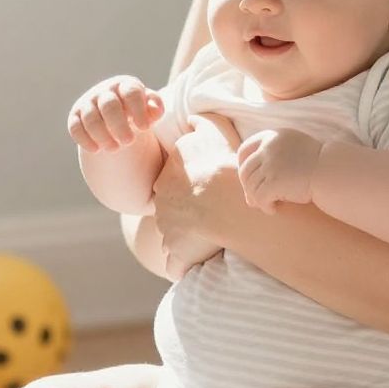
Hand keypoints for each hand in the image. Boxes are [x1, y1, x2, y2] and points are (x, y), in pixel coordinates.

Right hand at [68, 76, 163, 151]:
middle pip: (109, 105)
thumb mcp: (149, 108)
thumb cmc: (137, 111)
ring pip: (91, 117)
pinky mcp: (75, 116)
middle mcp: (105, 91)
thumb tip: (156, 110)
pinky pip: (75, 127)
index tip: (145, 129)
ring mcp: (88, 102)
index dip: (138, 110)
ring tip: (114, 149)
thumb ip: (155, 107)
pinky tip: (96, 150)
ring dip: (102, 135)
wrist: (116, 116)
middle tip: (129, 142)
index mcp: (125, 85)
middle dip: (119, 125)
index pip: (131, 93)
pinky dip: (84, 139)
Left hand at [150, 112, 241, 277]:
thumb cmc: (222, 164)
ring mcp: (168, 231)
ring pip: (171, 237)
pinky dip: (180, 267)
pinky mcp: (178, 254)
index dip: (188, 188)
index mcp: (166, 179)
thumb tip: (191, 120)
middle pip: (168, 211)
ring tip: (204, 239)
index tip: (204, 191)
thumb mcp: (213, 130)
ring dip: (182, 240)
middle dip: (181, 214)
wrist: (227, 199)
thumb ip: (201, 123)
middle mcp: (161, 205)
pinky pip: (175, 266)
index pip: (171, 185)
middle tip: (207, 215)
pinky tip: (190, 267)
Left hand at [237, 127, 321, 210]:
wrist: (332, 172)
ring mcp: (271, 164)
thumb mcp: (293, 149)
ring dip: (257, 199)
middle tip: (255, 199)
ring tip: (268, 205)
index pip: (245, 149)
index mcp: (273, 136)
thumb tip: (247, 184)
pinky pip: (259, 197)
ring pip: (251, 186)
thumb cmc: (316, 165)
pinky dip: (264, 206)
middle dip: (248, 187)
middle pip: (245, 171)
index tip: (248, 178)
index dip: (242, 166)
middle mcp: (269, 147)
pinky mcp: (274, 181)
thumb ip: (272, 157)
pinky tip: (274, 209)